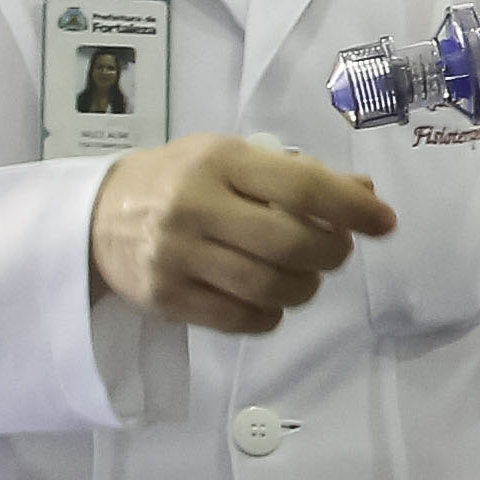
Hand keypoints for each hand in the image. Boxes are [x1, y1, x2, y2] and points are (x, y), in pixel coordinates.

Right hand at [89, 135, 395, 332]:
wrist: (96, 215)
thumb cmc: (180, 180)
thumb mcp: (232, 160)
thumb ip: (296, 176)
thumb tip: (365, 193)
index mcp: (220, 161)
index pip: (301, 187)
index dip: (351, 208)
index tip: (383, 222)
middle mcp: (196, 205)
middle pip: (290, 244)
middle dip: (330, 253)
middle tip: (334, 252)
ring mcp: (177, 255)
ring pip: (269, 287)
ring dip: (304, 288)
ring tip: (302, 276)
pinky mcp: (166, 298)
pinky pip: (241, 319)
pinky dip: (270, 315)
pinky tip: (268, 298)